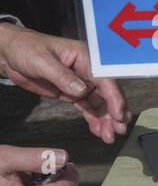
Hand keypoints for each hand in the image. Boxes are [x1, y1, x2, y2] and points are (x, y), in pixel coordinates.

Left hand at [0, 23, 130, 143]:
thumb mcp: (42, 60)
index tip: (118, 114)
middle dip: (115, 113)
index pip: (105, 79)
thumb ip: (62, 75)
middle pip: (107, 94)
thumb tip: (82, 90)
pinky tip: (98, 131)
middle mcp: (88, 71)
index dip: (114, 97)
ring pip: (100, 104)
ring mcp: (81, 83)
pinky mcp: (73, 94)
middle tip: (118, 130)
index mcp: (85, 57)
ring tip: (109, 137)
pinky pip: (88, 108)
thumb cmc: (26, 48)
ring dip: (106, 120)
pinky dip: (94, 120)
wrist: (10, 53)